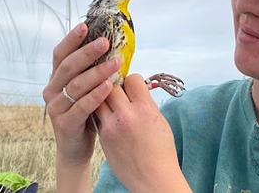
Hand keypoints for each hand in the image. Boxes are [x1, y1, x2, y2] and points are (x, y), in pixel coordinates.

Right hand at [42, 23, 117, 165]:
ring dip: (97, 72)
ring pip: (76, 85)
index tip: (85, 25)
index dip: (71, 40)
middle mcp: (52, 90)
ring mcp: (56, 107)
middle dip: (87, 52)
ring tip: (116, 63)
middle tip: (105, 42)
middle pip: (68, 67)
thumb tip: (111, 46)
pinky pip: (81, 106)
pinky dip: (96, 95)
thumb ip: (91, 72)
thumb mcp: (86, 90)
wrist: (76, 148)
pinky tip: (109, 86)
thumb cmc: (86, 114)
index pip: (60, 54)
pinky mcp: (64, 123)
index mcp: (56, 79)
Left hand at [96, 74, 190, 191]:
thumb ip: (145, 104)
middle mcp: (126, 116)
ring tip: (112, 104)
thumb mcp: (160, 121)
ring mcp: (111, 127)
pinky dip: (102, 113)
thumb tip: (135, 91)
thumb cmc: (161, 152)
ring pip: (99, 100)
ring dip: (104, 99)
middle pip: (111, 87)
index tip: (134, 85)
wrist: (153, 178)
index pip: (132, 79)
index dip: (133, 80)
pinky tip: (108, 117)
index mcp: (145, 109)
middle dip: (115, 86)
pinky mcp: (103, 138)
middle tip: (119, 92)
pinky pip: (97, 116)